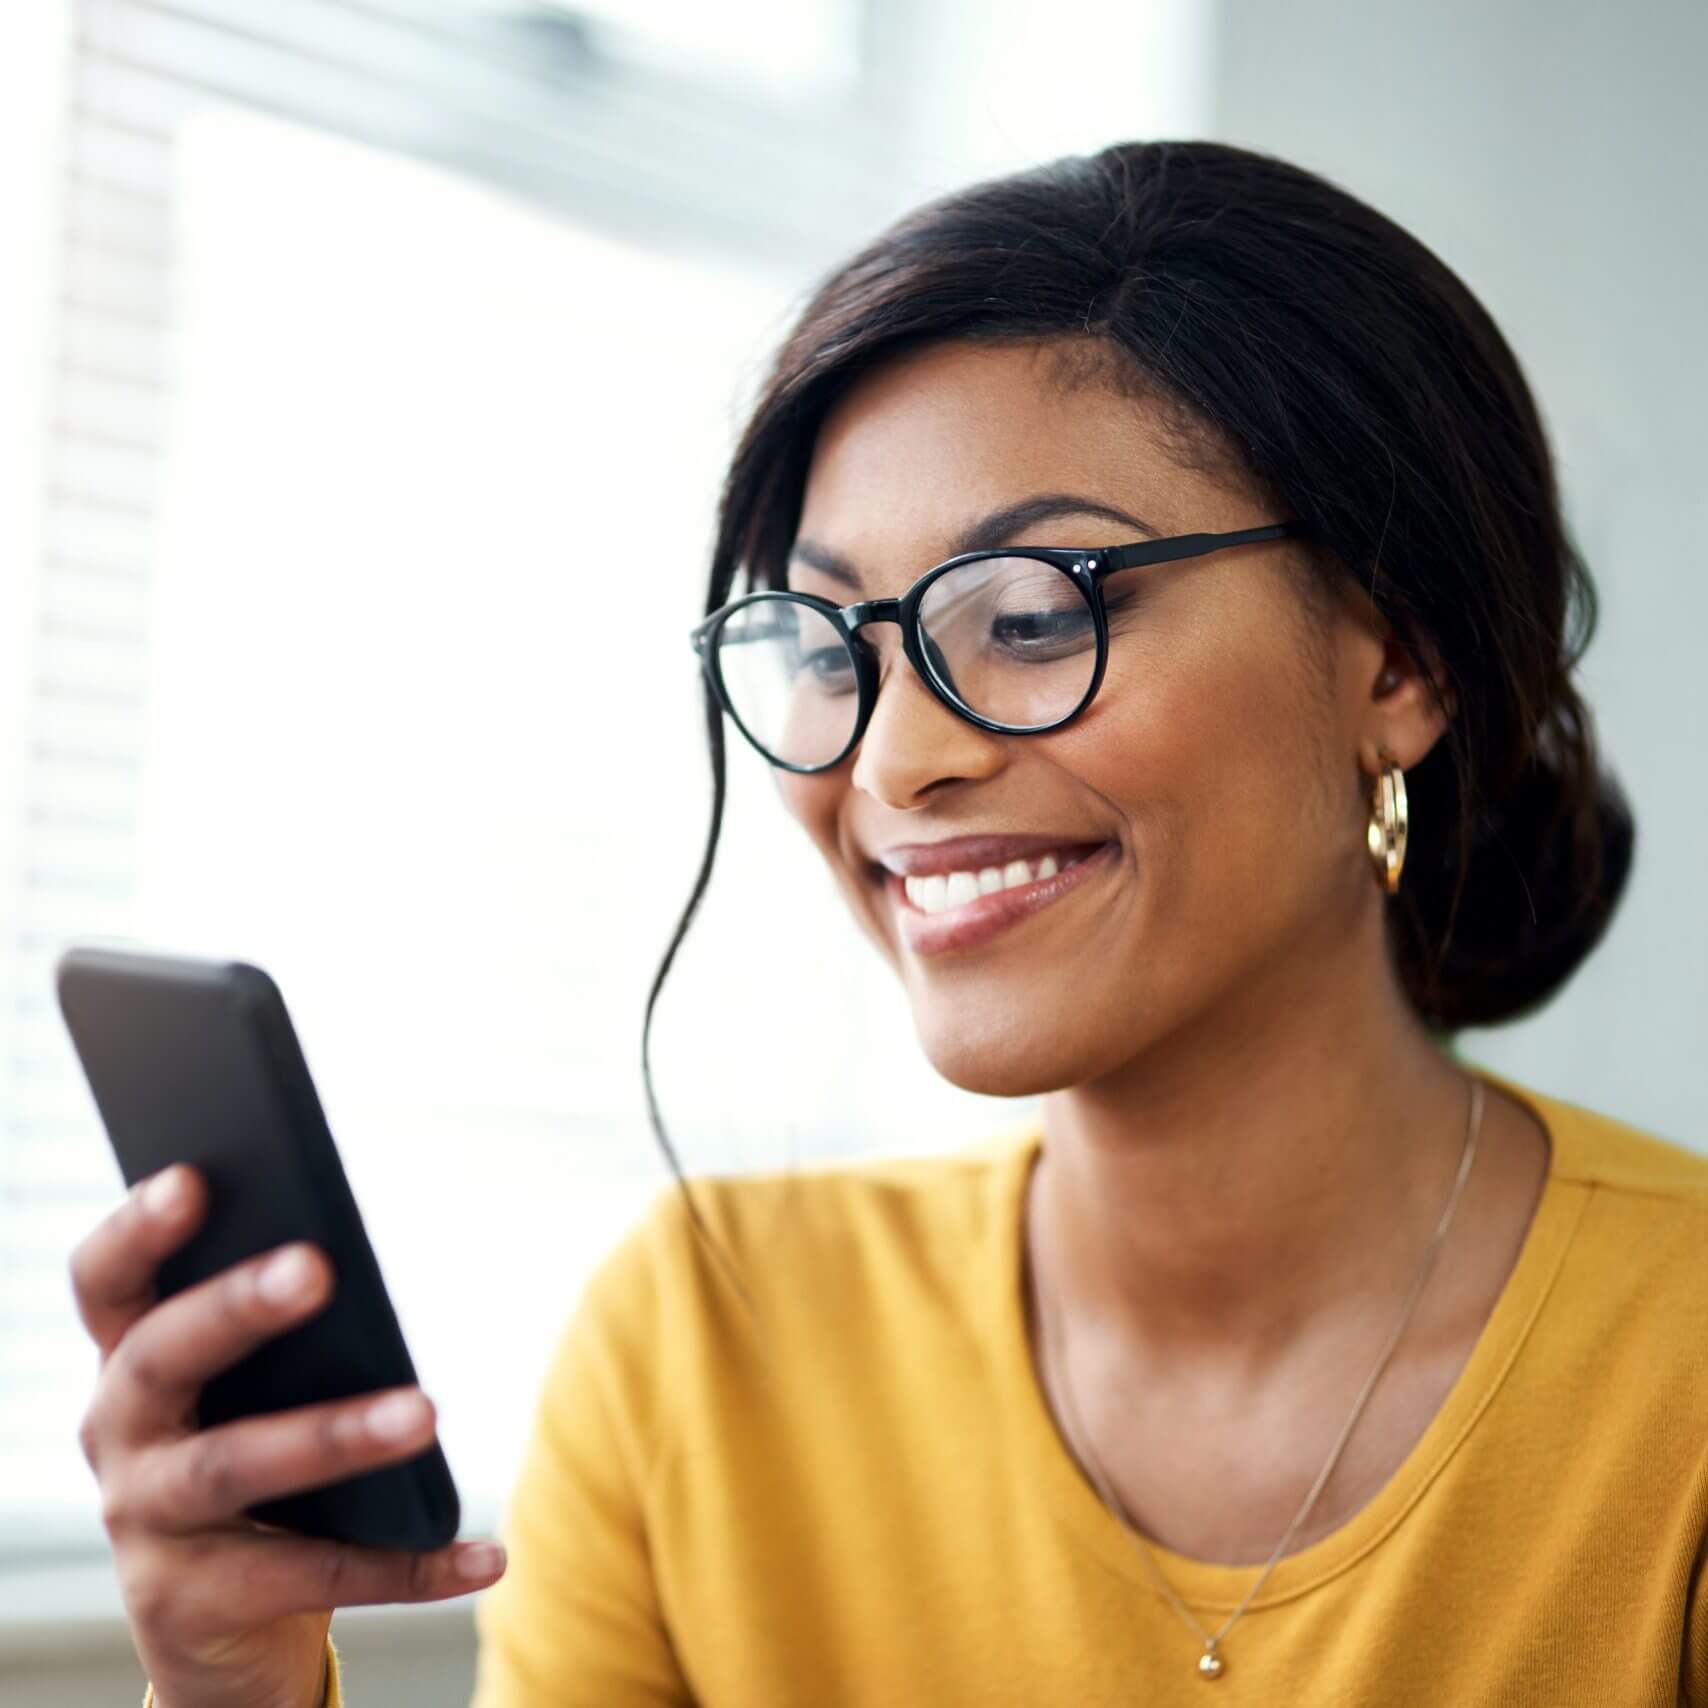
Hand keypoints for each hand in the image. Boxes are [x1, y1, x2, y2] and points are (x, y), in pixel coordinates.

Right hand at [70, 1162, 506, 1707]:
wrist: (216, 1616)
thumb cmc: (247, 1446)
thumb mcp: (249, 1383)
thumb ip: (278, 1319)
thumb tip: (350, 1248)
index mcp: (130, 1357)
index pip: (107, 1279)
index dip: (138, 1230)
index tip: (194, 1177)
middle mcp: (117, 1432)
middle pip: (165, 1357)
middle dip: (236, 1307)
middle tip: (317, 1267)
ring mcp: (146, 1522)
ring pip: (233, 1466)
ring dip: (333, 1435)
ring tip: (426, 1411)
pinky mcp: (191, 1603)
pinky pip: (314, 1576)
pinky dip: (409, 1565)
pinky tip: (486, 1554)